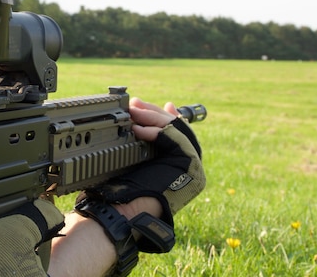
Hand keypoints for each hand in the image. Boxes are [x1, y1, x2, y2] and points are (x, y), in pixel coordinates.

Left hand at [83, 96, 205, 225]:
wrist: (126, 214)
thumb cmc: (123, 194)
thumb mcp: (132, 163)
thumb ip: (139, 146)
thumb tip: (132, 123)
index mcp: (179, 166)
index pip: (177, 132)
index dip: (162, 115)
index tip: (146, 104)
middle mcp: (190, 167)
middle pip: (177, 128)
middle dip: (154, 112)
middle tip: (135, 103)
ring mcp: (193, 167)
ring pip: (177, 130)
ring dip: (153, 118)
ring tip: (134, 112)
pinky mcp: (190, 166)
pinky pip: (175, 140)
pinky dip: (157, 131)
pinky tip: (139, 129)